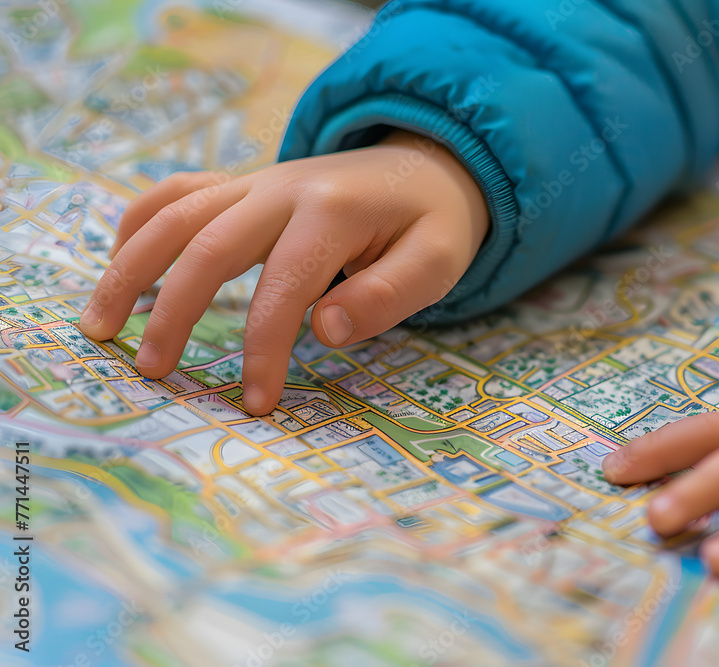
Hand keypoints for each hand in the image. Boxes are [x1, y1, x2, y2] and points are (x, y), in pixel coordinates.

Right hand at [78, 131, 488, 415]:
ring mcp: (258, 181)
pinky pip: (179, 191)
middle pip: (208, 247)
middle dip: (173, 313)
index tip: (256, 403)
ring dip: (131, 268)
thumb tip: (325, 330)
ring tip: (98, 325)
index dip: (264, 348)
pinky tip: (121, 259)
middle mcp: (283, 188)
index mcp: (333, 211)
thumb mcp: (437, 261)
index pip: (283, 287)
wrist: (426, 166)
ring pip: (177, 215)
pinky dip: (141, 221)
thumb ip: (389, 295)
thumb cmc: (432, 224)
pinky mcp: (245, 184)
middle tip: (150, 372)